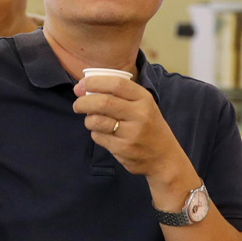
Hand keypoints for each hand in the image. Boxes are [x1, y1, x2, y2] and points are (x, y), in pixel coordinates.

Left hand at [72, 76, 188, 180]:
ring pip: (97, 121)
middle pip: (103, 102)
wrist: (164, 158)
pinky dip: (95, 133)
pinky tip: (102, 133)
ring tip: (90, 120)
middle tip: (77, 104)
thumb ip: (119, 95)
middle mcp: (140, 114)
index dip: (94, 82)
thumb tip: (82, 87)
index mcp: (144, 99)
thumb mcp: (143, 106)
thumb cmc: (148, 127)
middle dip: (83, 102)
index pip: (116, 83)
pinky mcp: (123, 149)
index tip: (82, 85)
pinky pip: (98, 137)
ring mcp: (132, 133)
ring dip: (88, 119)